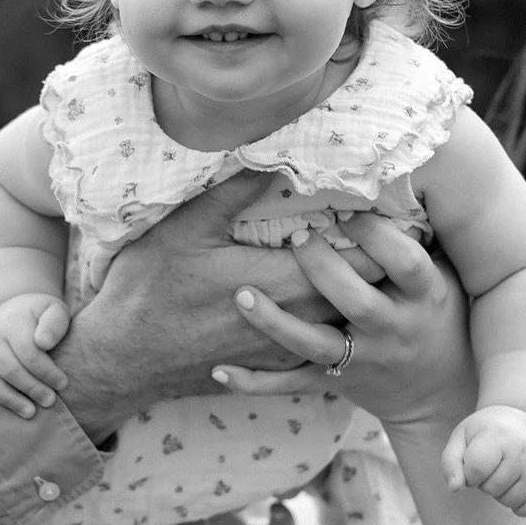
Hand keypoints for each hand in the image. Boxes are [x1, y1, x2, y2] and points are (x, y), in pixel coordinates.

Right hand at [0, 293, 69, 418]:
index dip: (47, 372)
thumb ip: (54, 324)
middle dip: (32, 388)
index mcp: (13, 323)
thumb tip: (43, 342)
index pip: (29, 353)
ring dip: (9, 399)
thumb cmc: (40, 314)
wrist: (15, 307)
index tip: (63, 384)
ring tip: (30, 412)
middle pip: (10, 370)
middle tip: (50, 401)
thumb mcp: (54, 310)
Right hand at [52, 174, 383, 440]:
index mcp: (279, 283)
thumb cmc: (147, 290)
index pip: (354, 262)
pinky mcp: (267, 367)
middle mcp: (291, 322)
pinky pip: (317, 349)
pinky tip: (339, 314)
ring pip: (340, 324)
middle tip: (404, 239)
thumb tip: (272, 157)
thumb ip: (232, 195)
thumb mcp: (183, 230)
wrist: (121, 360)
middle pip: (357, 293)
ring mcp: (281, 349)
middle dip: (380, 267)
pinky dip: (334, 328)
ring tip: (383, 275)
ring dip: (360, 298)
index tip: (402, 216)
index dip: (382, 241)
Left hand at [211, 215, 476, 434]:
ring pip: (315, 344)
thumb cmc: (437, 314)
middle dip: (324, 270)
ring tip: (241, 294)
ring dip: (276, 323)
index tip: (348, 208)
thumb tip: (400, 175)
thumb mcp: (444, 276)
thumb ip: (422, 236)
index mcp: (423, 296)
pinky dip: (254, 382)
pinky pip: (290, 384)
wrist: (436, 391)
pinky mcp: (335, 383)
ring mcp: (361, 360)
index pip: (405, 263)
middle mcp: (393, 330)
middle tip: (295, 237)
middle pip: (357, 302)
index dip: (376, 236)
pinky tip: (218, 370)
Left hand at [442, 405, 525, 516]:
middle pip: (491, 489)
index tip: (474, 460)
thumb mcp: (461, 438)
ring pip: (510, 501)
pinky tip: (516, 488)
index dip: (469, 473)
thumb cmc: (485, 431)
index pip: (474, 473)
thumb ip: (450, 463)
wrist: (523, 418)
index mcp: (497, 436)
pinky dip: (521, 506)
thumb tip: (455, 489)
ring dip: (501, 493)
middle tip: (491, 464)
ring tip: (503, 472)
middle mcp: (523, 450)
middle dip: (484, 482)